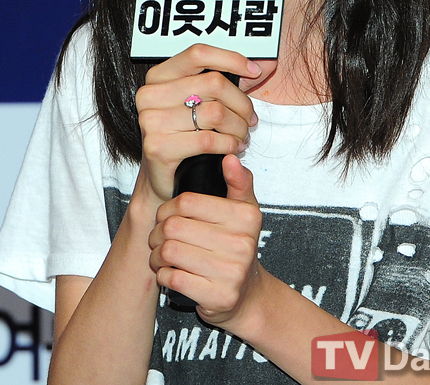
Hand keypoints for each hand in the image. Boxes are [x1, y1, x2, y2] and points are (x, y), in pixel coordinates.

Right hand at [134, 44, 275, 203]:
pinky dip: (229, 144)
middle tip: (250, 118)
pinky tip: (233, 147)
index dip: (231, 59)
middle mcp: (150, 94)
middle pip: (213, 83)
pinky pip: (208, 139)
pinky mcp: (157, 147)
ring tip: (242, 135)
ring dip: (238, 127)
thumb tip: (267, 62)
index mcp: (159, 76)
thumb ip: (229, 79)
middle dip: (242, 103)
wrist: (166, 180)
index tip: (254, 71)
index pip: (198, 54)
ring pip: (215, 113)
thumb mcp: (204, 101)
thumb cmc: (187, 135)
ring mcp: (151, 121)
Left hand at [149, 154, 263, 330]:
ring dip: (156, 255)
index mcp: (245, 217)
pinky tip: (170, 272)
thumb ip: (238, 182)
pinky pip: (172, 278)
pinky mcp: (218, 297)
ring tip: (161, 255)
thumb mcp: (245, 212)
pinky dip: (164, 275)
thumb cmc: (237, 246)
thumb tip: (230, 157)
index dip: (167, 208)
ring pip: (169, 252)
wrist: (248, 294)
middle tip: (158, 237)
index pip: (187, 202)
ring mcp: (231, 272)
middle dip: (157, 232)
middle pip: (173, 227)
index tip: (166, 216)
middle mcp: (242, 244)